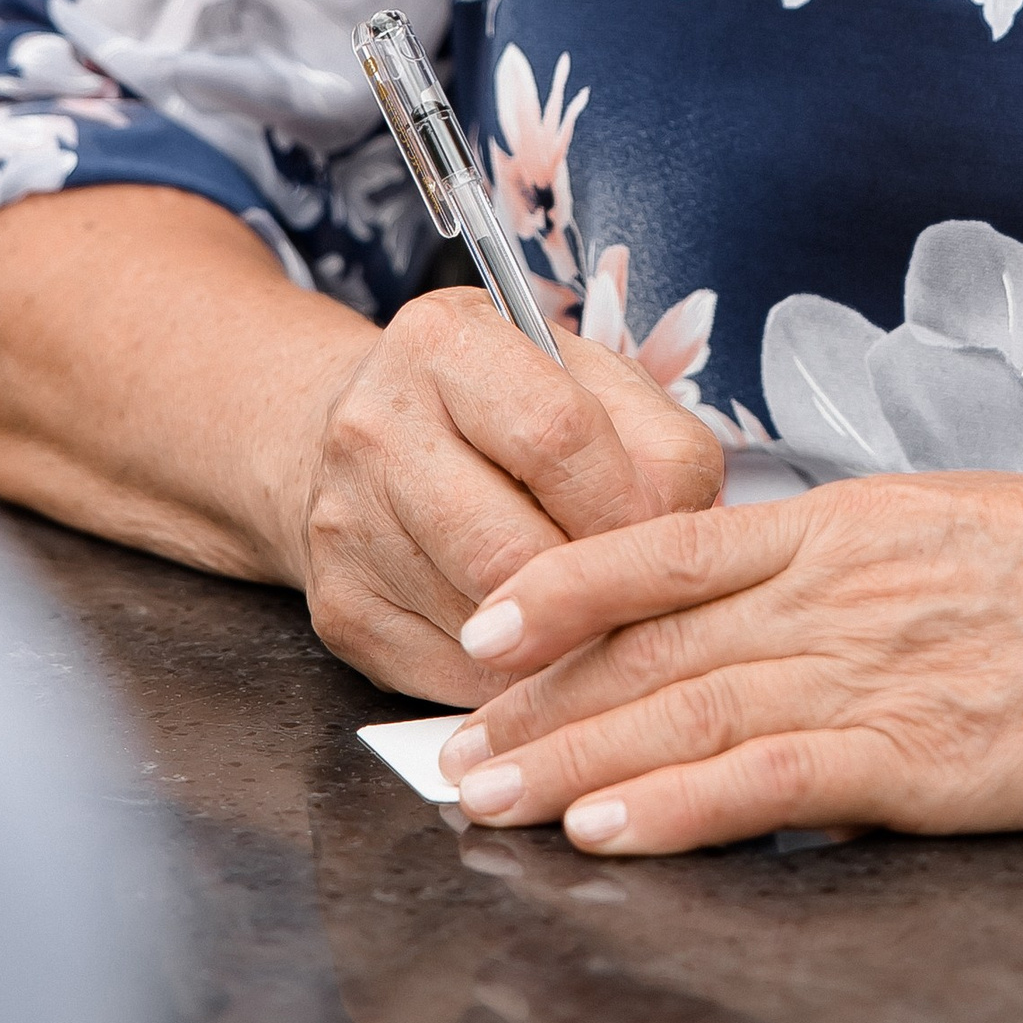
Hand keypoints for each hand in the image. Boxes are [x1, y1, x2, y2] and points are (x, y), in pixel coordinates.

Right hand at [287, 289, 722, 703]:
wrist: (366, 440)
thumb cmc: (504, 409)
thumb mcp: (587, 381)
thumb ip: (653, 441)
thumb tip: (681, 540)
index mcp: (446, 343)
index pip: (559, 436)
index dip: (629, 506)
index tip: (664, 538)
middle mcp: (376, 427)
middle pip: (514, 549)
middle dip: (597, 589)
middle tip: (638, 597)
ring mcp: (346, 525)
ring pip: (485, 626)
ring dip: (562, 640)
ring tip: (597, 619)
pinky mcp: (341, 610)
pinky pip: (454, 676)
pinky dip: (516, 679)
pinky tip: (539, 645)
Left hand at [444, 455, 1022, 853]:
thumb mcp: (951, 532)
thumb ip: (854, 570)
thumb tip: (776, 603)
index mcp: (842, 526)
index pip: (665, 546)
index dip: (562, 586)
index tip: (481, 623)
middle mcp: (836, 588)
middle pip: (652, 641)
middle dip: (536, 697)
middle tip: (442, 746)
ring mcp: (874, 669)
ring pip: (687, 706)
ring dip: (572, 755)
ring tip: (485, 795)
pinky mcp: (921, 752)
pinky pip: (771, 778)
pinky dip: (679, 803)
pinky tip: (608, 827)